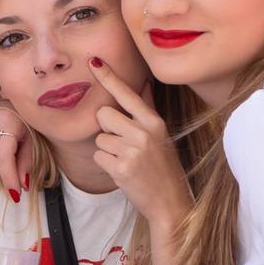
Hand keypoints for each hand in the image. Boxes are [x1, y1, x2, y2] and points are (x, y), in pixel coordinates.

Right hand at [0, 100, 25, 200]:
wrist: (9, 103)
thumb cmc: (24, 122)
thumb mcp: (31, 140)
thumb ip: (26, 162)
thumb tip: (22, 185)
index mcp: (6, 120)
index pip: (3, 155)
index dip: (9, 177)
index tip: (16, 193)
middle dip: (2, 173)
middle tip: (12, 170)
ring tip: (1, 165)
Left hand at [86, 58, 189, 225]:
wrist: (170, 202)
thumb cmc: (163, 167)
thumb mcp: (161, 135)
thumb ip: (148, 109)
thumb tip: (144, 83)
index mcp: (154, 122)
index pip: (127, 93)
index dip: (109, 77)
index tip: (93, 62)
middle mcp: (144, 132)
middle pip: (103, 114)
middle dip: (106, 128)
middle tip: (123, 143)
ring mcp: (132, 150)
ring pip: (99, 137)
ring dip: (107, 149)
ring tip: (127, 160)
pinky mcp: (121, 167)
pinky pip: (98, 155)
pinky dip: (106, 163)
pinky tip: (122, 171)